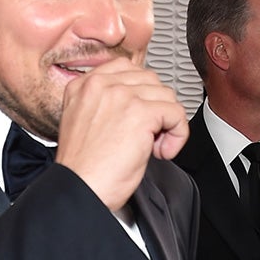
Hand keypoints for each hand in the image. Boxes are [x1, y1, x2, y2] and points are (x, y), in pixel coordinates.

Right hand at [55, 58, 188, 210]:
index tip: (140, 118)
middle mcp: (101, 85)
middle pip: (151, 81)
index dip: (141, 95)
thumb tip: (137, 103)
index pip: (127, 69)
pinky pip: (177, 113)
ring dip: (167, 123)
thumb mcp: (85, 123)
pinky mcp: (141, 113)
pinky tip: (161, 151)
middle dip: (155, 109)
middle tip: (146, 137)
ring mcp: (122, 96)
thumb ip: (105, 104)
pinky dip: (178, 135)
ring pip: (166, 96)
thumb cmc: (84, 169)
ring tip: (152, 146)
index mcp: (83, 85)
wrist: (81, 189)